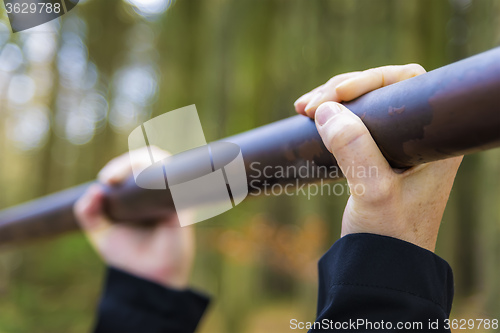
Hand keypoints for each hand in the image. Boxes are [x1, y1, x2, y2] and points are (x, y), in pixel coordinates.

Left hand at [74, 147, 194, 288]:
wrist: (148, 278)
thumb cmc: (128, 256)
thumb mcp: (101, 232)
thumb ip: (88, 213)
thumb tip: (94, 190)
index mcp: (137, 194)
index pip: (132, 167)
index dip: (120, 165)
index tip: (106, 180)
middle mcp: (156, 191)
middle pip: (149, 158)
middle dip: (129, 162)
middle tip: (112, 178)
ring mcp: (171, 196)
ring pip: (165, 163)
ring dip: (148, 160)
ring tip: (133, 173)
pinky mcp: (183, 204)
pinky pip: (181, 181)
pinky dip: (170, 172)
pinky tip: (153, 176)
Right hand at [295, 65, 461, 251]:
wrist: (382, 268)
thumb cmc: (388, 236)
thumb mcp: (372, 191)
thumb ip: (353, 149)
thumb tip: (325, 108)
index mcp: (432, 140)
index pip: (408, 83)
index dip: (371, 79)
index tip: (334, 94)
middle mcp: (418, 139)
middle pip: (382, 91)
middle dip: (343, 89)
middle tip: (308, 106)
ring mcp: (397, 148)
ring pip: (365, 107)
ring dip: (333, 102)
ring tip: (303, 110)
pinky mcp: (378, 158)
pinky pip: (355, 125)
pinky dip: (333, 118)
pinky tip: (312, 119)